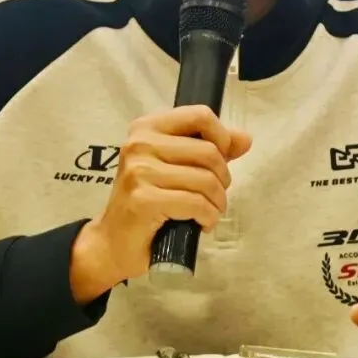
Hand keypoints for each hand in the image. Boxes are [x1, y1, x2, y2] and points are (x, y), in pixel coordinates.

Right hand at [70, 106, 251, 299]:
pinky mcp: (143, 200)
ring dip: (217, 202)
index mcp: (147, 127)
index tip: (223, 158)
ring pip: (206, 180)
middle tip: (215, 195)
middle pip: (209, 152)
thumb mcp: (176, 167)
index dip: (222, 137)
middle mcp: (140, 144)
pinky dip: (208, 217)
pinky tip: (202, 223)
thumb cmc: (147, 201)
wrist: (113, 242)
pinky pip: (196, 203)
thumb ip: (209, 149)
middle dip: (223, 179)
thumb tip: (244, 139)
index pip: (200, 116)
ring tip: (209, 211)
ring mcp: (139, 171)